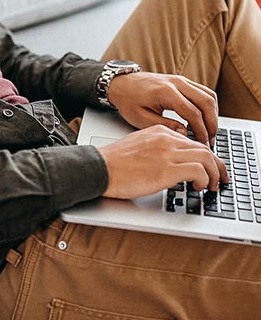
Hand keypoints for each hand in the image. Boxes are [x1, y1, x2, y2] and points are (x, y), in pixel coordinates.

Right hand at [98, 125, 228, 199]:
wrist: (99, 168)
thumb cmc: (113, 163)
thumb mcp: (137, 147)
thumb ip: (156, 150)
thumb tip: (170, 164)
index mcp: (158, 132)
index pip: (191, 141)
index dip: (204, 156)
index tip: (208, 168)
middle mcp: (166, 138)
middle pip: (203, 148)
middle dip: (216, 165)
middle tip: (219, 178)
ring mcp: (168, 152)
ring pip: (206, 158)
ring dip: (214, 174)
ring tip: (210, 186)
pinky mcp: (167, 168)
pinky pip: (199, 171)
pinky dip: (204, 180)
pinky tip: (197, 187)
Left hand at [107, 71, 218, 146]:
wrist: (121, 83)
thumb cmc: (128, 101)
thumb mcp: (141, 118)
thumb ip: (165, 126)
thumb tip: (185, 135)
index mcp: (165, 92)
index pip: (192, 112)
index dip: (201, 130)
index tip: (202, 144)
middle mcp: (177, 82)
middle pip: (206, 102)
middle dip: (212, 124)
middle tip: (210, 141)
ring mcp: (181, 80)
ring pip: (209, 95)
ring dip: (213, 115)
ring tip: (210, 133)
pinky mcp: (183, 81)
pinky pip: (204, 92)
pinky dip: (209, 106)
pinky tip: (205, 120)